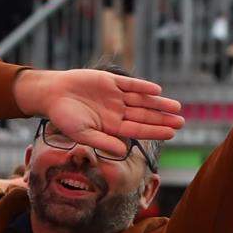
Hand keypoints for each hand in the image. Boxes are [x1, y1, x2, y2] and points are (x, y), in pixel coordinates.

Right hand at [11, 68, 185, 155]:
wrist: (51, 94)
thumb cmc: (64, 118)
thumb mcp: (83, 134)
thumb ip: (103, 142)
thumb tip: (123, 152)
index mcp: (112, 127)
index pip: (139, 130)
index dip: (156, 131)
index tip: (172, 133)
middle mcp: (117, 111)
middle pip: (145, 115)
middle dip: (163, 118)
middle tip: (182, 121)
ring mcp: (115, 96)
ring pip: (142, 99)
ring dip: (158, 103)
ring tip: (176, 106)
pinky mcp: (110, 81)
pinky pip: (130, 84)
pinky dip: (142, 86)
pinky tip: (156, 90)